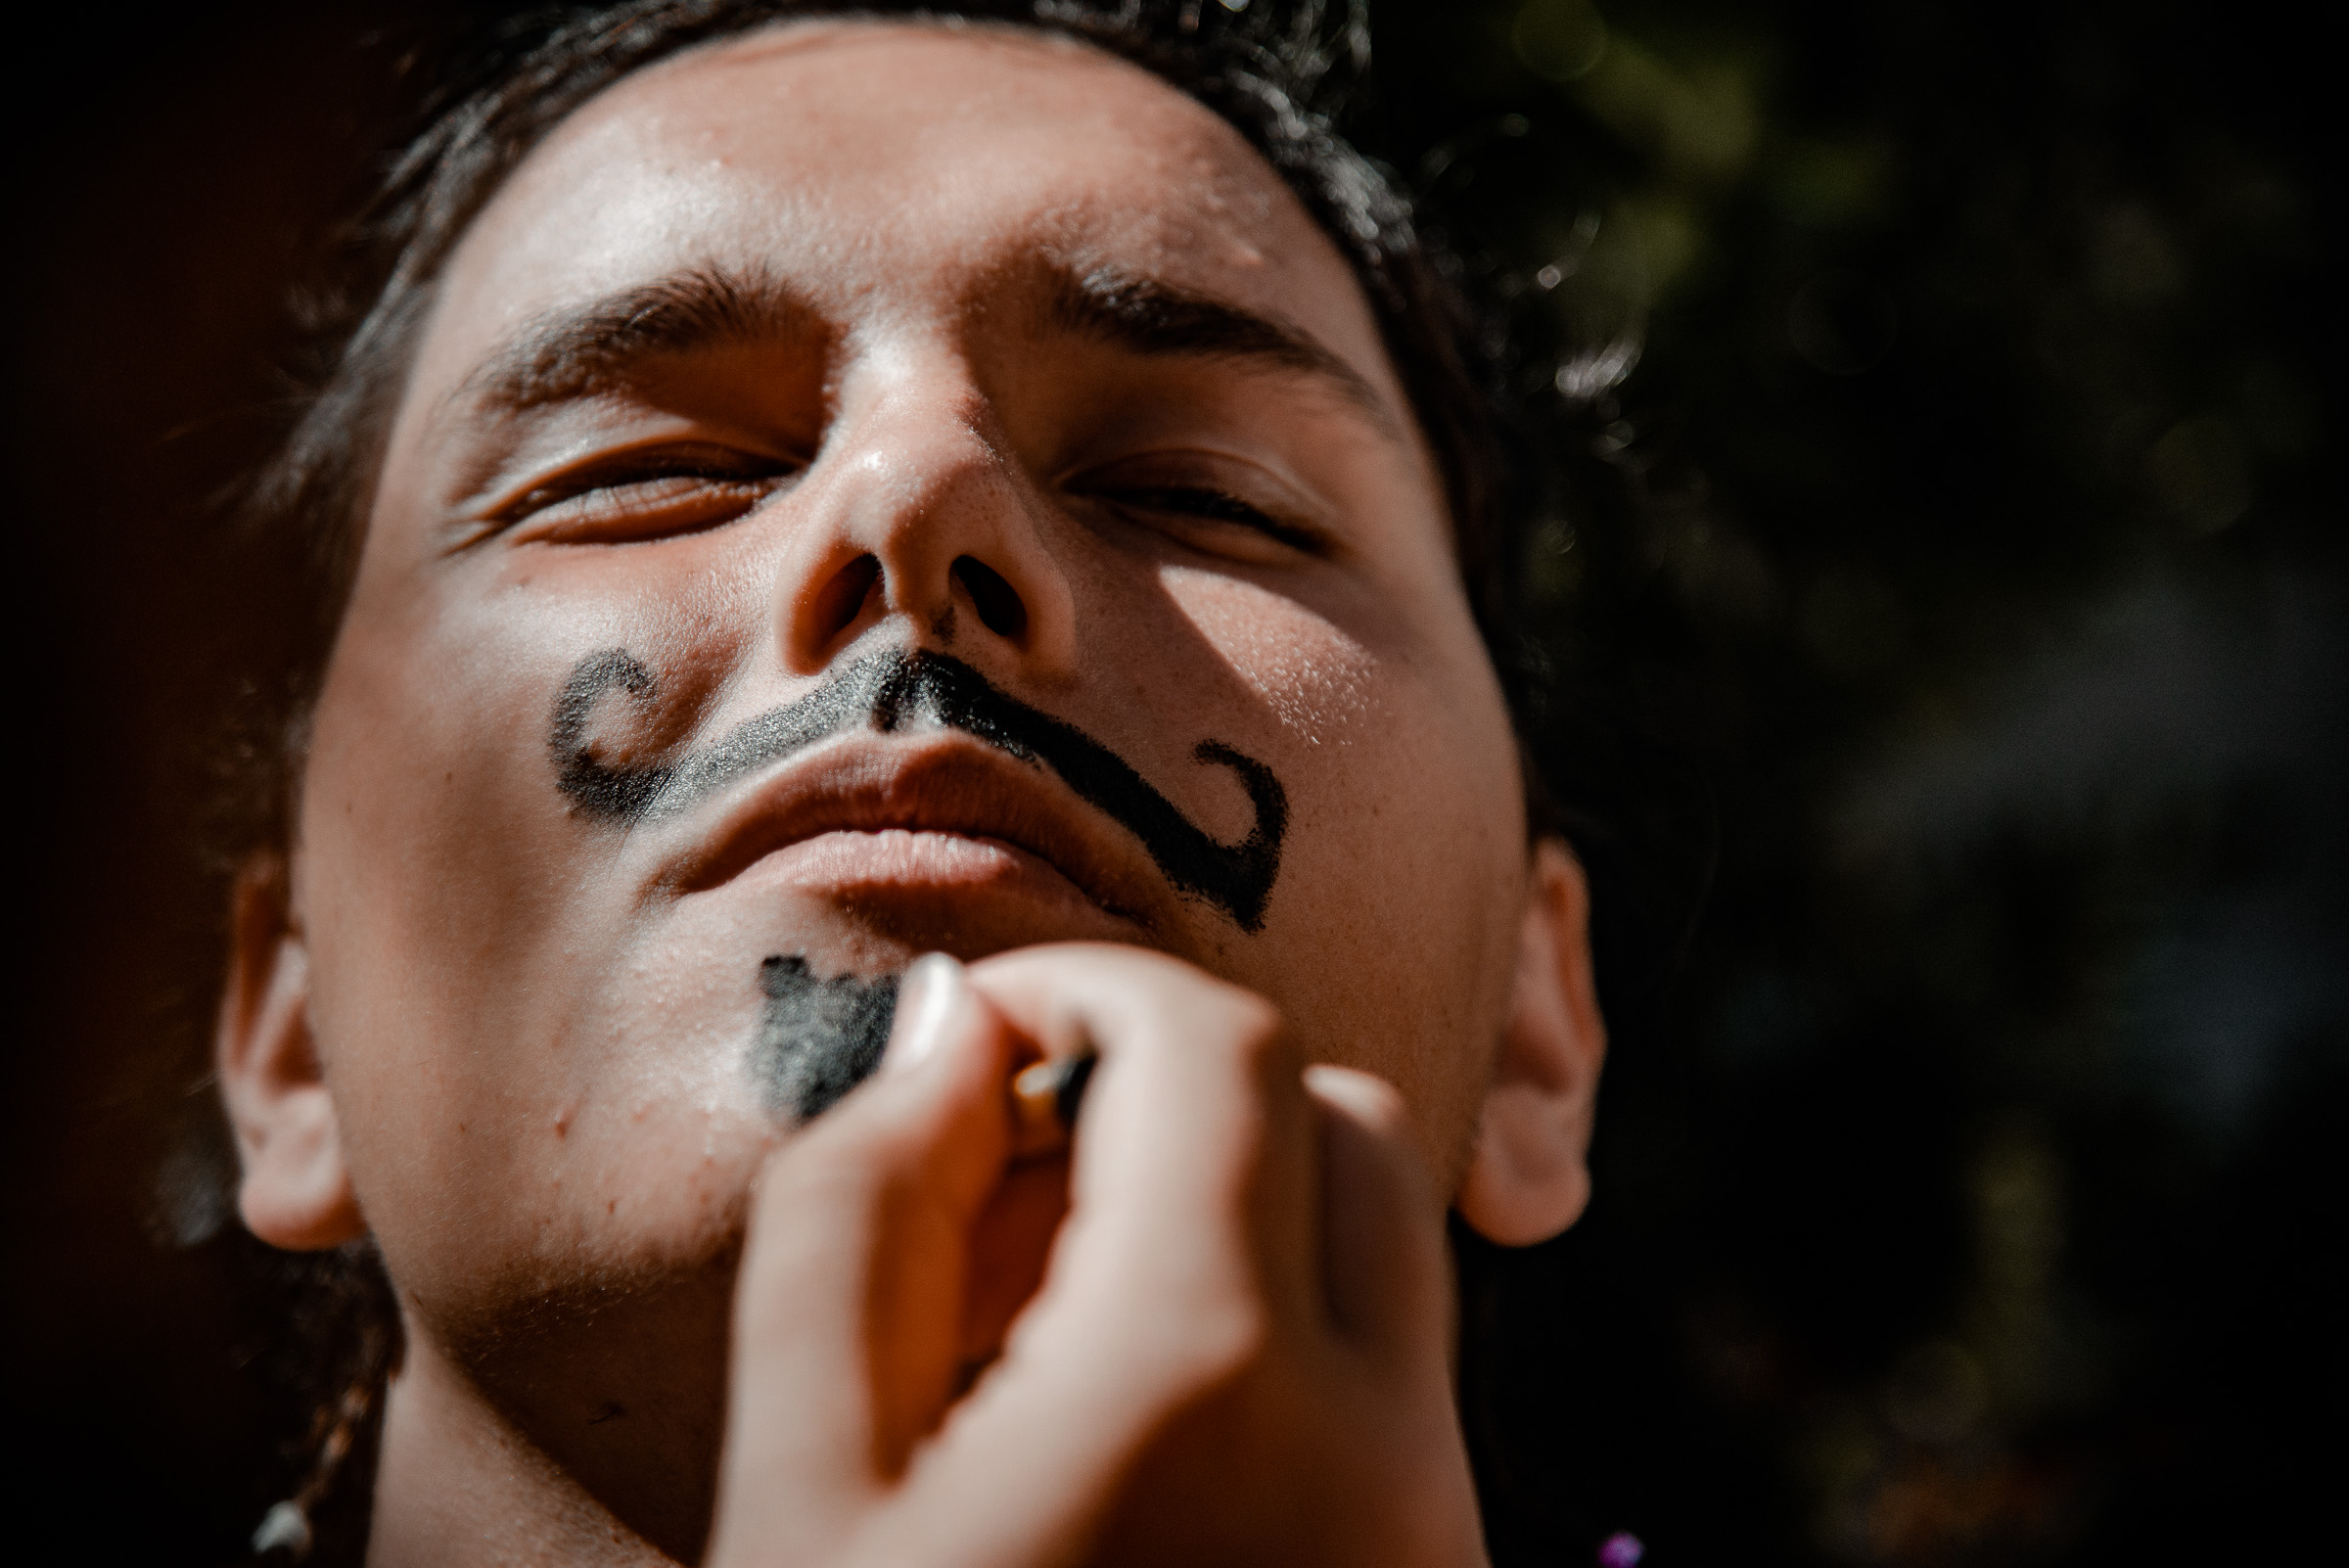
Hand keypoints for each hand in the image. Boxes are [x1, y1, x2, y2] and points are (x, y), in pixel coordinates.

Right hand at [704, 944, 1486, 1567]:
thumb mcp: (801, 1489)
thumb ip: (862, 1217)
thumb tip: (955, 1029)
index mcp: (1205, 1378)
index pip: (1215, 1043)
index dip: (1084, 987)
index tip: (979, 1039)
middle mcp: (1380, 1442)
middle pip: (1341, 1112)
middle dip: (1183, 1081)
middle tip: (1022, 1165)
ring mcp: (1439, 1528)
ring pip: (1390, 1241)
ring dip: (1245, 1198)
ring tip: (1064, 1306)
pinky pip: (1401, 1378)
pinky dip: (1290, 1325)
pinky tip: (1136, 1422)